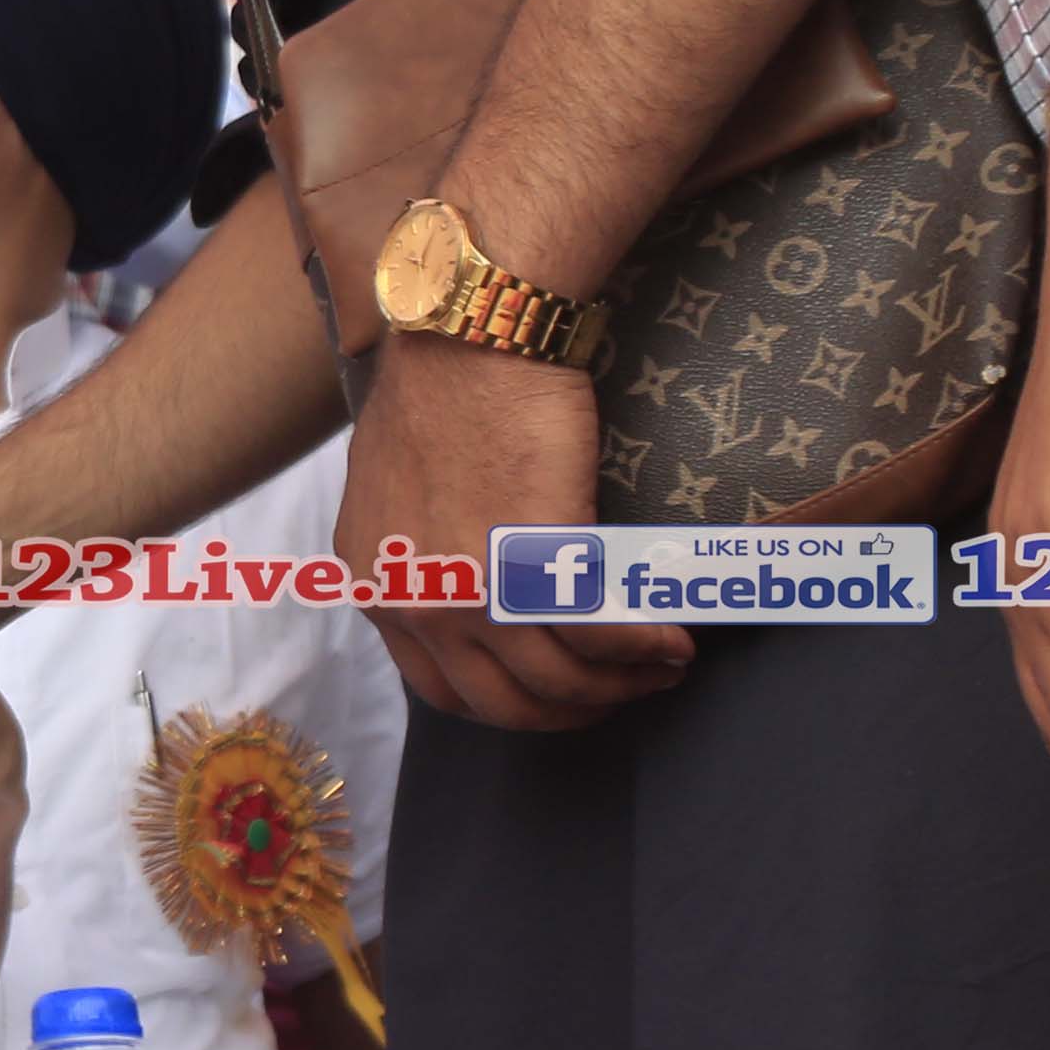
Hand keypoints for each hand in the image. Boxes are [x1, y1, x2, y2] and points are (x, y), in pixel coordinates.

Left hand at [335, 338, 684, 726]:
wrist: (470, 338)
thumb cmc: (440, 386)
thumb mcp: (393, 485)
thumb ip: (415, 543)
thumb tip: (455, 570)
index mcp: (376, 581)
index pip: (439, 686)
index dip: (505, 700)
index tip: (549, 689)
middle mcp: (413, 603)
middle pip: (501, 703)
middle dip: (567, 710)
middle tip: (615, 693)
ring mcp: (470, 594)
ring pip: (557, 682)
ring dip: (618, 685)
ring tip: (660, 668)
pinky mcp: (532, 567)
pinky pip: (598, 639)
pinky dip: (644, 650)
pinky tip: (672, 643)